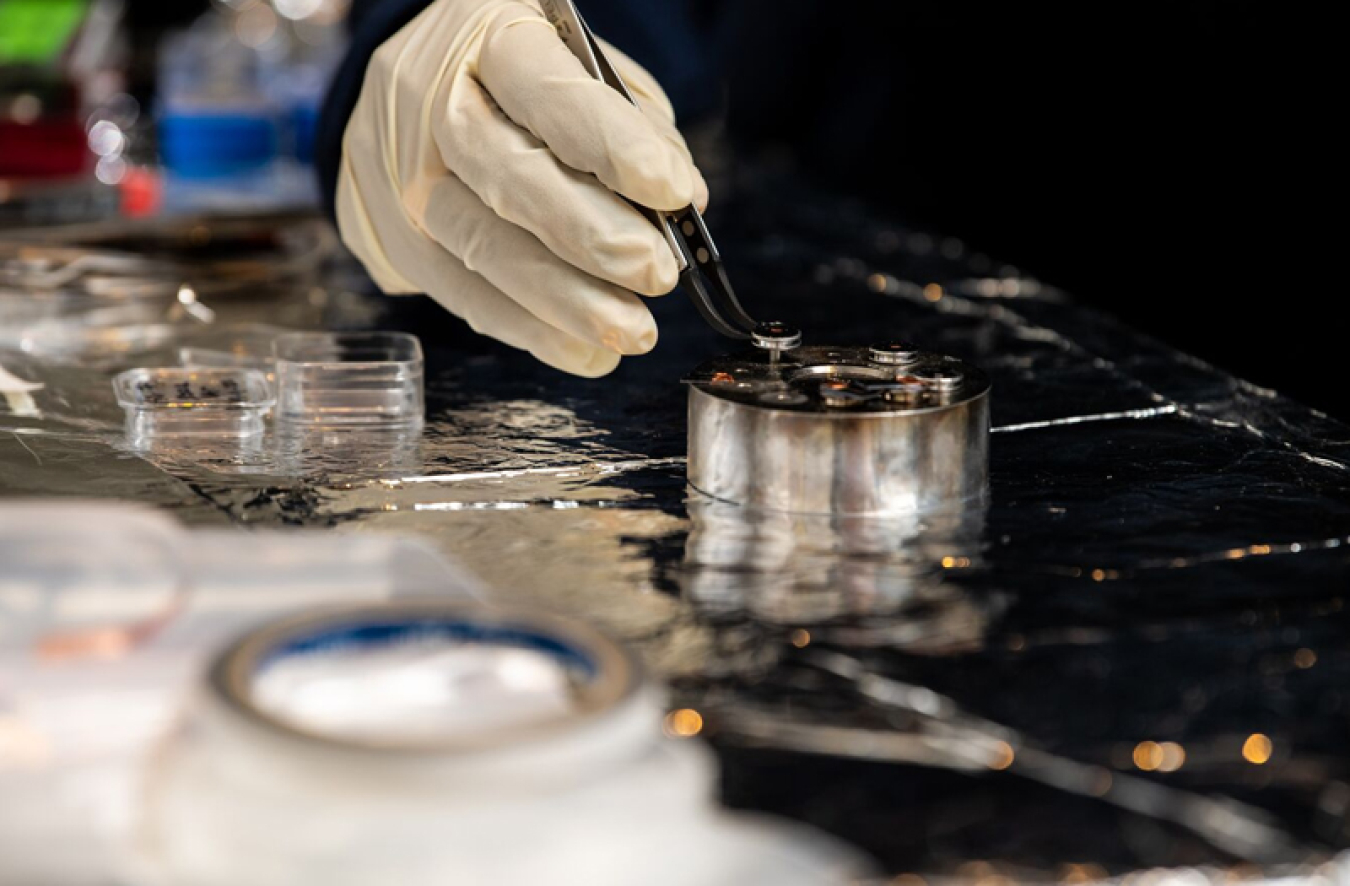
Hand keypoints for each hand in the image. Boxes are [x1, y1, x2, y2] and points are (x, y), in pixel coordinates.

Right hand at [336, 0, 707, 375]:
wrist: (403, 90)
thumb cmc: (514, 77)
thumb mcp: (579, 65)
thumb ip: (634, 122)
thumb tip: (684, 201)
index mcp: (487, 38)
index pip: (547, 91)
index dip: (611, 146)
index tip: (672, 192)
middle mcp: (430, 105)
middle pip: (509, 178)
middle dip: (593, 236)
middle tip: (656, 273)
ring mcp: (405, 179)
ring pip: (484, 248)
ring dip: (568, 302)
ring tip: (632, 330)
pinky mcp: (397, 240)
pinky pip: (463, 295)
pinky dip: (530, 330)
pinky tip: (584, 351)